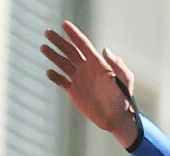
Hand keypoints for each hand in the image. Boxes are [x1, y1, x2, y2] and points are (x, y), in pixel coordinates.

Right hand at [42, 20, 139, 147]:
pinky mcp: (73, 91)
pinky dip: (55, 76)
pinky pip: (61, 81)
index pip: (83, 44)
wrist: (116, 118)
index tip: (64, 24)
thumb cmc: (123, 98)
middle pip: (69, 51)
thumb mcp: (125, 80)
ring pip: (62, 63)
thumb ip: (118, 65)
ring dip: (53, 55)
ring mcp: (79, 79)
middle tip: (48, 32)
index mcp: (97, 63)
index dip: (74, 34)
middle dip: (59, 41)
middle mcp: (86, 68)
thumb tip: (105, 49)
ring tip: (43, 47)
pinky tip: (50, 72)